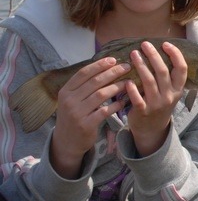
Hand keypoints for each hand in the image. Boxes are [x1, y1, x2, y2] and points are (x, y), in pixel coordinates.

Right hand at [50, 57, 131, 177]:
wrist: (66, 141)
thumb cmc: (74, 115)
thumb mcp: (72, 99)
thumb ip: (84, 86)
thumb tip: (104, 67)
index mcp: (65, 91)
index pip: (83, 73)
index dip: (99, 65)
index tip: (114, 59)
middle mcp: (69, 100)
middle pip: (94, 82)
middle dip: (112, 72)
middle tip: (127, 67)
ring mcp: (77, 113)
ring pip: (101, 94)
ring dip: (117, 86)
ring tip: (129, 81)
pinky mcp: (86, 124)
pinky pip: (105, 111)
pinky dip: (116, 104)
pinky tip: (125, 100)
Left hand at [125, 41, 188, 155]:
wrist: (152, 129)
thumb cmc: (159, 104)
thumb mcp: (170, 92)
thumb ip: (167, 77)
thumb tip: (158, 52)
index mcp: (178, 89)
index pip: (182, 69)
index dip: (175, 55)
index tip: (165, 44)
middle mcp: (170, 95)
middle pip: (163, 71)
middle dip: (154, 55)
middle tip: (145, 44)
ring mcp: (157, 104)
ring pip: (149, 81)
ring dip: (141, 66)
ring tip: (134, 54)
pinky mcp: (143, 111)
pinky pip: (137, 98)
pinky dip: (132, 88)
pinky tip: (127, 80)